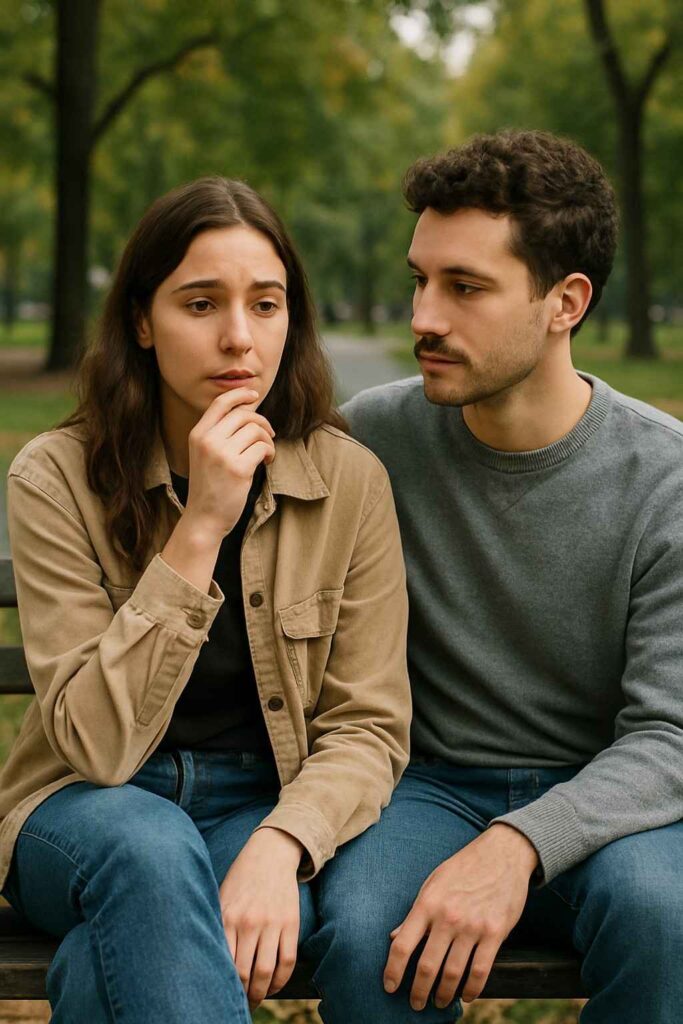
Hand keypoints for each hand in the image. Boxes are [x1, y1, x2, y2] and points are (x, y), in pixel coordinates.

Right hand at [184, 387, 275, 539]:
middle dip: (262, 422)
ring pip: (256, 430)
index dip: (240, 394)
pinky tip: (266, 463)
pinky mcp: (238, 469)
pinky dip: (270, 453)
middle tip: (268, 436)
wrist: (204, 518)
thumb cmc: (210, 487)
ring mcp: (222, 454)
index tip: (254, 395)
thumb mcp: (205, 454)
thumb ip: (220, 433)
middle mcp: (207, 441)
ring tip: (265, 454)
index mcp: (197, 434)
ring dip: (267, 440)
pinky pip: (263, 448)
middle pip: (244, 414)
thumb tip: (248, 410)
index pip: (221, 403)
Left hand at [219, 827, 302, 1007]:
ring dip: (261, 993)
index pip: (224, 964)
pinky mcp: (291, 922)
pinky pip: (288, 960)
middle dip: (242, 996)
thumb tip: (211, 964)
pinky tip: (274, 986)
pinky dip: (281, 980)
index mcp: (228, 917)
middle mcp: (249, 922)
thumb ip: (218, 928)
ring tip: (256, 1000)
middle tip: (240, 1006)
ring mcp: (272, 922)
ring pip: (267, 971)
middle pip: (244, 973)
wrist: (270, 853)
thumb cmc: (241, 879)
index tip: (222, 997)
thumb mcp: (222, 898)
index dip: (224, 987)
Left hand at [384, 824, 538, 1008]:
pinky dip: (472, 989)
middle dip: (418, 992)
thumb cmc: (463, 868)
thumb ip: (416, 913)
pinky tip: (466, 995)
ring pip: (453, 973)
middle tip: (415, 1004)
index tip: (389, 987)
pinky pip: (481, 970)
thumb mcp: (433, 883)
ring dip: (444, 994)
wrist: (502, 853)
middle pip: (427, 966)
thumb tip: (395, 937)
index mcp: (428, 903)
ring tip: (439, 1002)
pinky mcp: (495, 932)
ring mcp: (473, 926)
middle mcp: (448, 916)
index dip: (392, 970)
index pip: (403, 945)